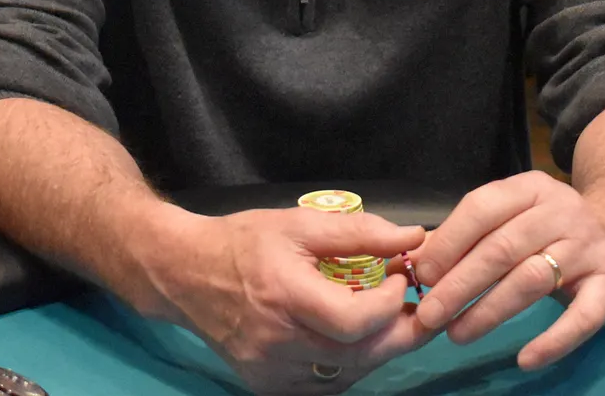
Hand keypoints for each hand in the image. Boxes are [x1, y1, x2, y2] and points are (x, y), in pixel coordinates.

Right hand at [141, 206, 431, 393]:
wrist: (186, 275)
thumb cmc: (246, 242)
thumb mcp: (301, 224)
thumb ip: (360, 232)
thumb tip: (413, 237)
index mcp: (285, 296)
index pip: (354, 321)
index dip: (389, 305)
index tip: (400, 279)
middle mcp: (277, 343)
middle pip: (358, 356)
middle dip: (400, 334)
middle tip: (418, 309)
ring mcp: (270, 372)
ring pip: (346, 374)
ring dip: (378, 351)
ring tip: (389, 320)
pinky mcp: (267, 387)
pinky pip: (325, 385)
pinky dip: (350, 365)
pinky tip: (355, 340)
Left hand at [409, 171, 604, 370]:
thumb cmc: (550, 233)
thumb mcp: (512, 220)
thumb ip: (469, 237)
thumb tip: (414, 263)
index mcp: (530, 189)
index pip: (482, 207)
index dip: (449, 241)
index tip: (423, 275)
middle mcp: (562, 210)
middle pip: (502, 247)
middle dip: (460, 284)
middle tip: (429, 315)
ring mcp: (590, 246)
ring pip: (533, 279)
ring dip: (490, 311)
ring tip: (458, 334)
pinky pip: (582, 316)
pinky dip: (554, 340)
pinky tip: (526, 359)